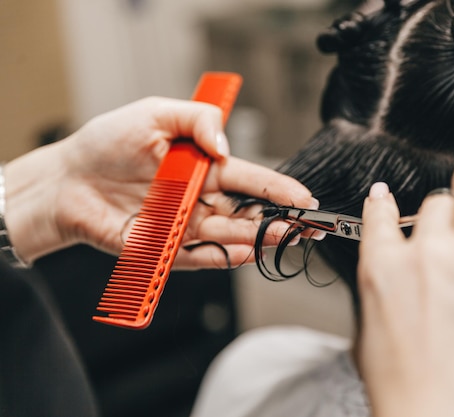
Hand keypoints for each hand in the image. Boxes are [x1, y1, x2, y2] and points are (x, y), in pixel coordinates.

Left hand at [5, 97, 315, 267]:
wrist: (66, 180)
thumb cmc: (105, 144)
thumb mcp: (155, 113)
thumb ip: (197, 121)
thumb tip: (226, 148)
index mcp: (202, 167)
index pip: (249, 178)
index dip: (278, 188)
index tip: (303, 197)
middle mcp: (198, 198)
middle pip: (246, 212)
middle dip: (278, 219)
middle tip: (305, 226)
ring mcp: (183, 225)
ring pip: (227, 235)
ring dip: (256, 238)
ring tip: (282, 237)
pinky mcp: (163, 249)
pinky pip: (197, 255)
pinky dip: (221, 256)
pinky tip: (246, 253)